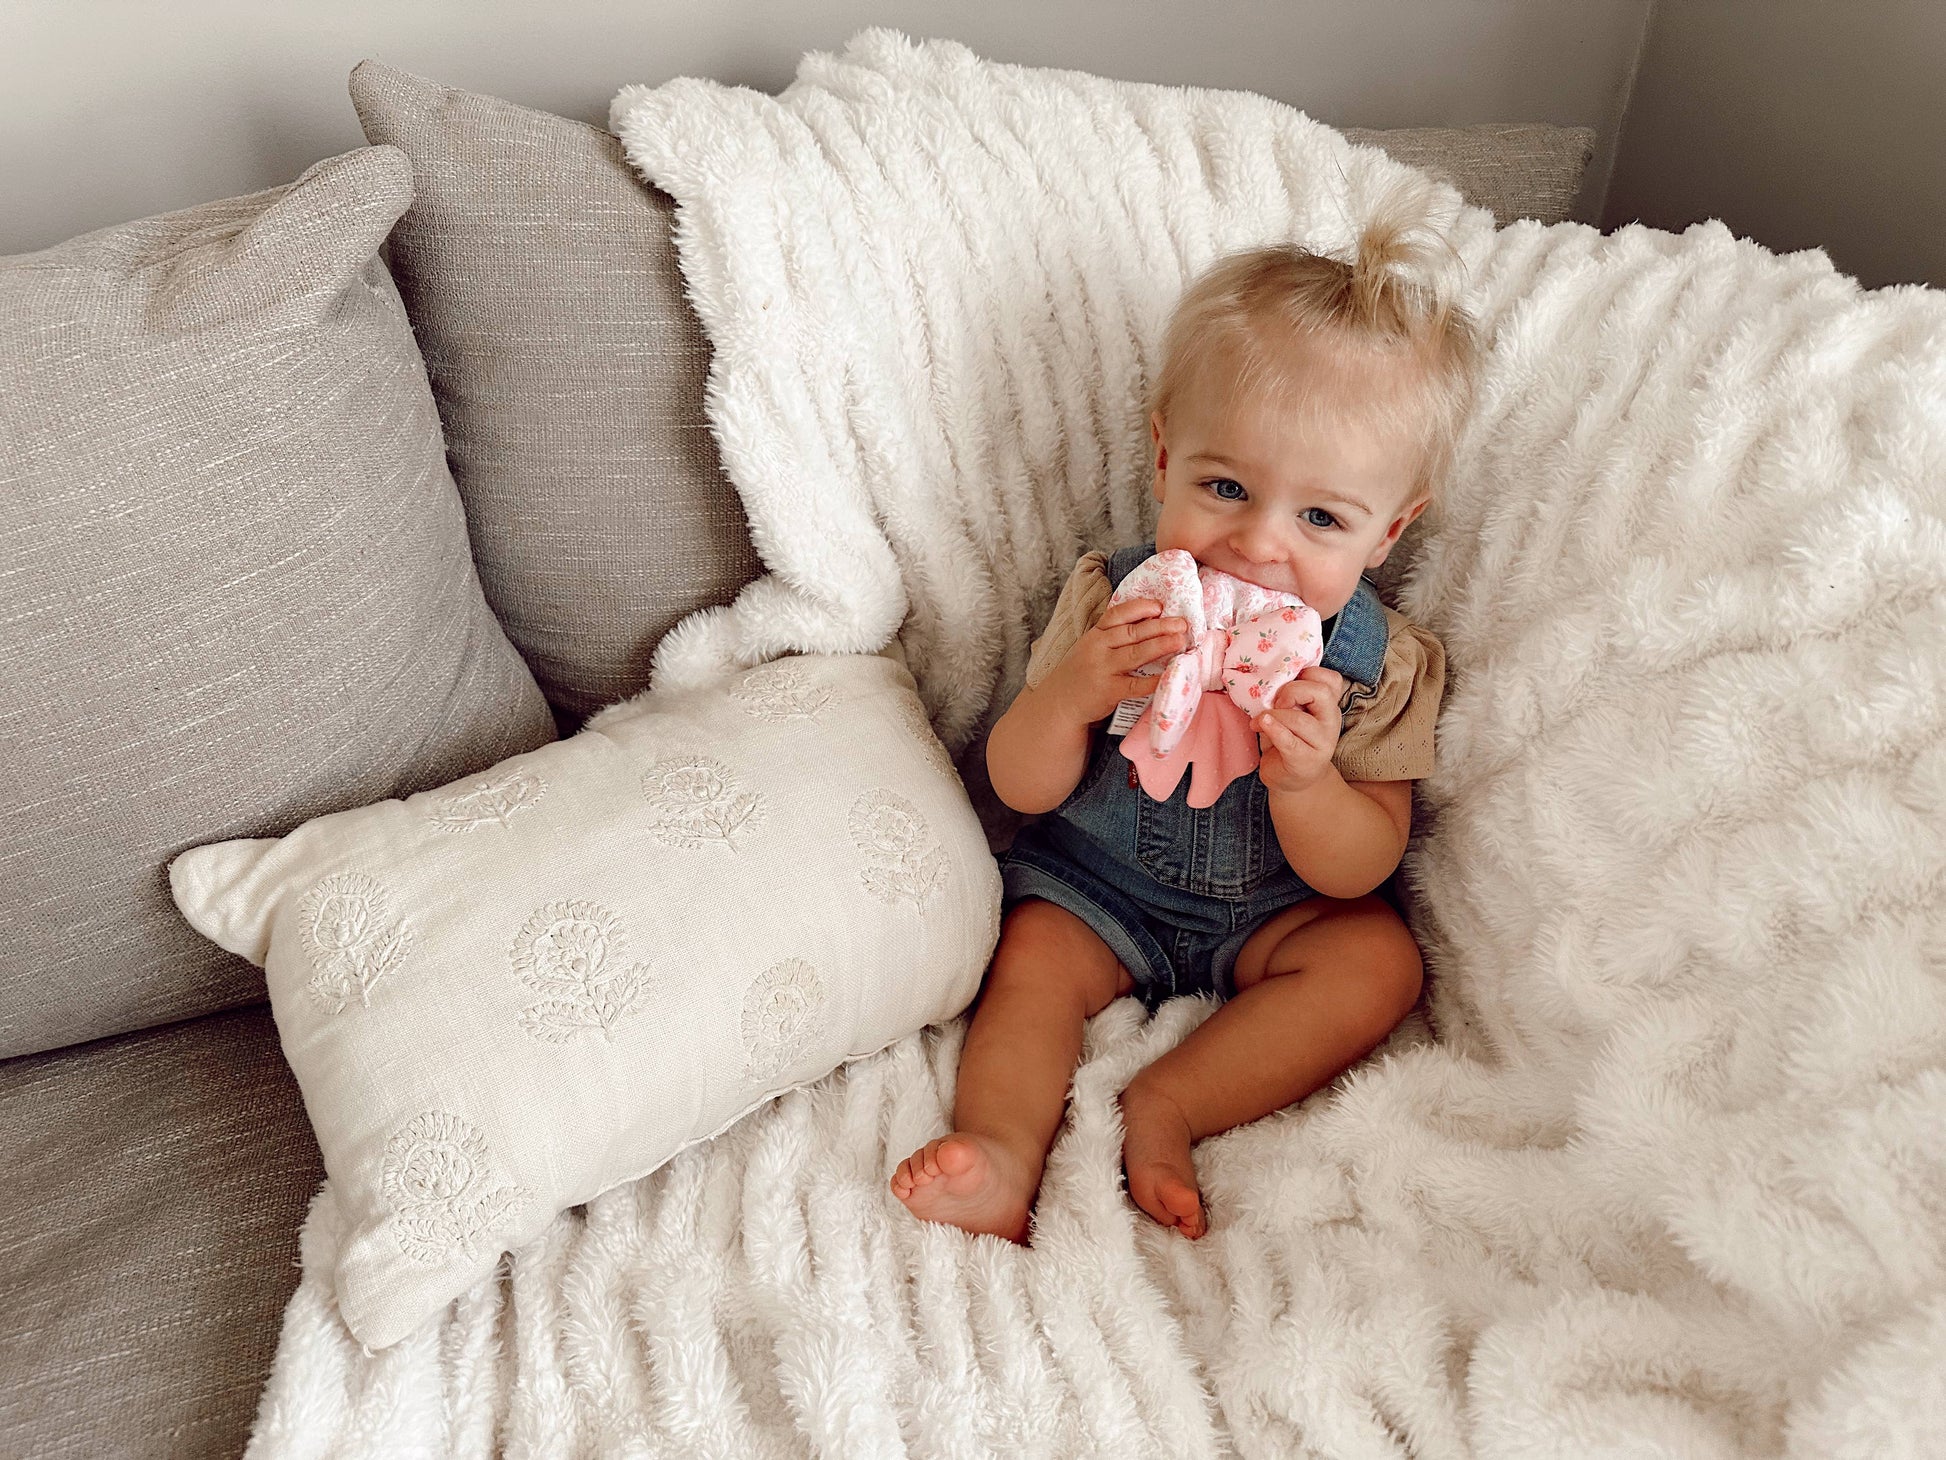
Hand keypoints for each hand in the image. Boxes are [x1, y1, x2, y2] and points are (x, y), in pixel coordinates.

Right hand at [1043, 597, 1190, 725]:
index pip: (1118, 614)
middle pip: (1133, 632)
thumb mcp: (1091, 647)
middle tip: (1182, 623)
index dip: (1140, 608)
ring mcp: (1103, 669)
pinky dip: (1154, 679)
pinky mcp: (1109, 691)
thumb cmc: (1082, 672)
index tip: (1160, 606)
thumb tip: (1151, 623)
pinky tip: (1169, 674)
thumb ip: (1113, 636)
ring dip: (1161, 646)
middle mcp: (1098, 648)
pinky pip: (1136, 684)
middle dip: (1160, 626)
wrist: (1060, 702)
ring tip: (1180, 641)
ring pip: (1136, 654)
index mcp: (1095, 634)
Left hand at [1254, 666, 1344, 793]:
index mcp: (1329, 706)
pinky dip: (1274, 729)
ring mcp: (1322, 743)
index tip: (1288, 682)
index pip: (1332, 680)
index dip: (1309, 674)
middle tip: (1275, 702)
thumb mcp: (1292, 713)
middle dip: (1292, 691)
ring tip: (1258, 721)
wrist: (1292, 780)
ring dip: (1274, 715)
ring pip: (1301, 720)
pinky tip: (1261, 725)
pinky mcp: (1305, 760)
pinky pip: (1289, 741)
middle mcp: (1331, 722)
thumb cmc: (1288, 740)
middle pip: (1321, 693)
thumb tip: (1269, 678)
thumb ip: (1290, 696)